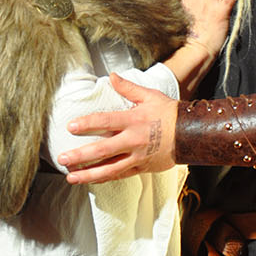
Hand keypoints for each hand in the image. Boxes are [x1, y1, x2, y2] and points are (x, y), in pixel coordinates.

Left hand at [57, 74, 177, 181]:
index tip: (70, 127)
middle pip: (103, 150)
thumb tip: (111, 76)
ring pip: (109, 169)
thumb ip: (128, 88)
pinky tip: (90, 180)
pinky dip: (104, 178)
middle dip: (81, 155)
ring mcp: (137, 157)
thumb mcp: (150, 96)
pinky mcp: (141, 168)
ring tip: (71, 177)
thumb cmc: (169, 113)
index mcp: (134, 120)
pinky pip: (120, 175)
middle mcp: (133, 140)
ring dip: (88, 174)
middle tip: (62, 158)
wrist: (192, 134)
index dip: (87, 124)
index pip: (105, 122)